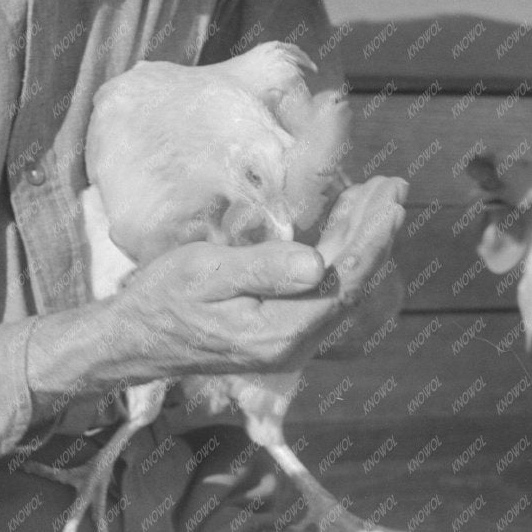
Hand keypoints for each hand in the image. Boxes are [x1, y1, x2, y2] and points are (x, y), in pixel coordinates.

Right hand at [106, 175, 407, 380]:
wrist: (135, 340)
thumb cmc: (164, 299)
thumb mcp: (206, 273)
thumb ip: (263, 269)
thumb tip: (317, 263)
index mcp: (280, 332)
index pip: (343, 279)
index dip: (371, 237)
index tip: (389, 198)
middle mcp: (295, 344)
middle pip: (351, 283)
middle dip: (376, 233)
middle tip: (395, 188)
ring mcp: (291, 341)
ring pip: (342, 286)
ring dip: (363, 241)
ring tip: (381, 200)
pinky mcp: (283, 332)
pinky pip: (325, 292)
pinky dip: (341, 254)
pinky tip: (346, 227)